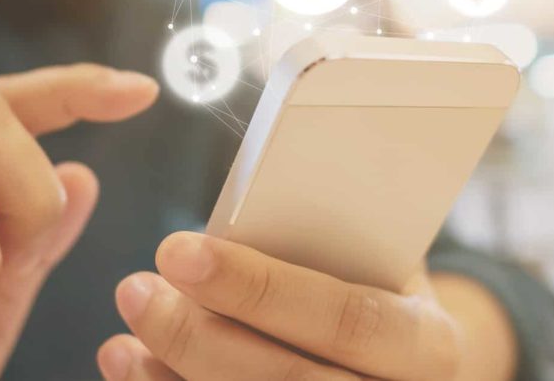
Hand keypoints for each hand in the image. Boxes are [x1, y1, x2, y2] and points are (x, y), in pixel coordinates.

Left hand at [98, 233, 513, 380]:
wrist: (397, 362)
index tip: (178, 251)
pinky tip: (132, 364)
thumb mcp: (369, 256)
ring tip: (126, 328)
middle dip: (198, 336)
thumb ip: (324, 233)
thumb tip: (243, 191)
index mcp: (426, 343)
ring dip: (175, 369)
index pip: (348, 318)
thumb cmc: (369, 286)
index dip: (258, 287)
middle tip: (135, 289)